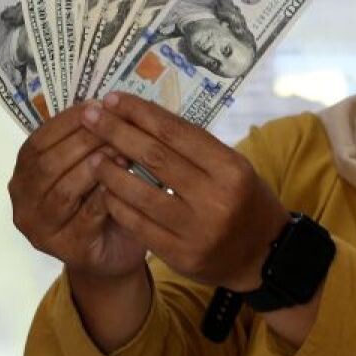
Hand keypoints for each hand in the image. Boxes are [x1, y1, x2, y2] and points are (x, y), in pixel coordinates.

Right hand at [8, 102, 147, 280]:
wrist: (112, 254)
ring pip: (64, 190)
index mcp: (23, 175)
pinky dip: (106, 194)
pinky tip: (125, 180)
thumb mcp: (87, 167)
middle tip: (115, 126)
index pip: (37, 141)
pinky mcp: (67, 248)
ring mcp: (41, 229)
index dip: (67, 121)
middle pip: (48, 164)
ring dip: (94, 166)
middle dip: (83, 140)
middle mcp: (23, 202)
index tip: (98, 104)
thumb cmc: (99, 202)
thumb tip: (104, 104)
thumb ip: (85, 141)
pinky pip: (87, 216)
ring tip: (122, 150)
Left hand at [80, 92, 288, 291]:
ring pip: (141, 193)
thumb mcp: (234, 168)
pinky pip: (139, 225)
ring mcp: (197, 230)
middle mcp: (215, 197)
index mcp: (231, 168)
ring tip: (92, 154)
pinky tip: (104, 190)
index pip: (177, 133)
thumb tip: (144, 118)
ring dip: (110, 171)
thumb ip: (195, 149)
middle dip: (117, 132)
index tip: (114, 99)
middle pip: (155, 158)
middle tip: (91, 116)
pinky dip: (118, 204)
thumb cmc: (245, 201)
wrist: (265, 256)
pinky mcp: (181, 255)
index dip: (141, 114)